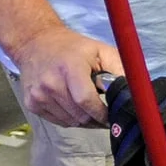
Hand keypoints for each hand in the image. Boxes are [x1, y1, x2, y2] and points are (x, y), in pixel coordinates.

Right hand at [10, 23, 124, 127]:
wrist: (35, 43)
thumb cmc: (73, 48)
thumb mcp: (101, 51)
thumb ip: (119, 71)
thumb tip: (134, 93)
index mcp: (70, 68)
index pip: (86, 101)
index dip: (102, 113)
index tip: (113, 116)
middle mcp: (50, 83)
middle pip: (80, 115)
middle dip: (97, 119)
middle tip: (106, 115)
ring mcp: (38, 95)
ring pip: (71, 122)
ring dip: (85, 120)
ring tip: (91, 108)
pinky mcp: (31, 103)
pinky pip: (59, 121)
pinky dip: (71, 119)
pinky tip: (75, 106)